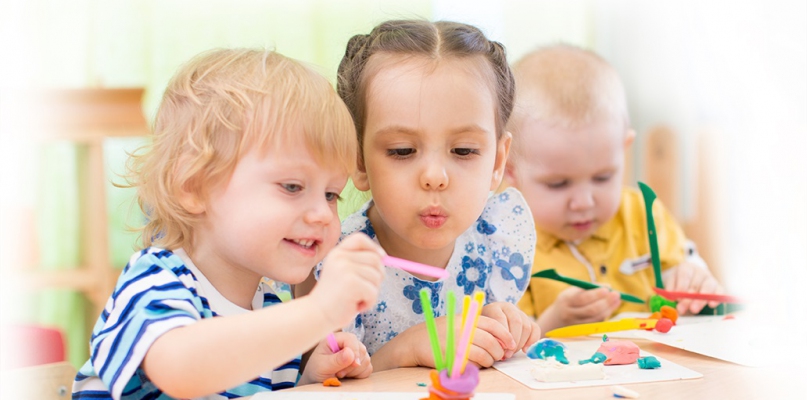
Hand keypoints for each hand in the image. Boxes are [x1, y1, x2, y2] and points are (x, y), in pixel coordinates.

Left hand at [299, 332, 371, 384]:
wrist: (317, 380)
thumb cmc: (316, 370)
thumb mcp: (322, 366)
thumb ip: (336, 360)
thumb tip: (350, 353)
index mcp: (335, 339)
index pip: (351, 339)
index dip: (354, 351)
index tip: (353, 364)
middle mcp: (346, 343)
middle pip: (361, 349)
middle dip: (352, 365)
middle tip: (338, 372)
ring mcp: (354, 352)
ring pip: (366, 359)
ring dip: (355, 371)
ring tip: (340, 374)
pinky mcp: (359, 362)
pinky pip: (368, 368)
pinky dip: (360, 374)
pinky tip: (348, 376)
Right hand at [310, 233, 385, 327]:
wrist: (317, 315)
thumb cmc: (334, 298)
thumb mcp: (343, 273)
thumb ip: (358, 263)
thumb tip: (384, 258)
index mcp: (337, 253)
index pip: (360, 238)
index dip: (374, 247)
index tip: (382, 258)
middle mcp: (340, 257)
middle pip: (375, 259)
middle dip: (377, 276)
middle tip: (365, 290)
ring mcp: (345, 268)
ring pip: (377, 276)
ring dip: (372, 292)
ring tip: (356, 299)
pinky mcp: (352, 283)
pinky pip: (374, 291)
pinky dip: (369, 302)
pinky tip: (355, 306)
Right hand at [372, 314, 514, 370]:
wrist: (415, 341)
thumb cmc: (439, 333)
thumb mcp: (457, 322)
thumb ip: (474, 325)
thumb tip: (498, 336)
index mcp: (466, 318)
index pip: (493, 324)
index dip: (505, 335)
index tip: (511, 343)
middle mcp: (463, 328)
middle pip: (491, 340)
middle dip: (500, 350)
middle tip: (501, 355)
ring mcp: (458, 342)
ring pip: (485, 352)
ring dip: (491, 359)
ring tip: (490, 360)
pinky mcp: (453, 356)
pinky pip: (475, 362)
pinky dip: (481, 365)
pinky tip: (479, 364)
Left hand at [480, 302, 540, 359]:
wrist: (488, 324)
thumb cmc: (483, 330)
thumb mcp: (481, 330)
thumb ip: (487, 335)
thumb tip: (496, 346)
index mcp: (494, 308)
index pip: (500, 318)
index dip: (502, 335)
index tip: (501, 349)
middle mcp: (508, 307)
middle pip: (516, 322)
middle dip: (513, 341)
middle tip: (507, 354)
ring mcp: (520, 313)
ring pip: (526, 326)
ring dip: (520, 343)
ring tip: (512, 353)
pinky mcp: (528, 320)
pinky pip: (535, 328)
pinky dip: (532, 340)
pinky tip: (525, 350)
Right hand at [537, 287, 619, 332]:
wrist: (555, 320)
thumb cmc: (567, 302)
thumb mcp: (571, 292)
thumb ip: (587, 288)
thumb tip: (608, 286)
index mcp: (566, 301)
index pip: (582, 298)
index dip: (596, 294)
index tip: (607, 289)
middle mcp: (570, 314)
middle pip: (590, 310)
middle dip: (606, 301)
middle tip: (616, 294)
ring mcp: (576, 325)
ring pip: (596, 318)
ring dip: (609, 308)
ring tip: (617, 300)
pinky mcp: (583, 331)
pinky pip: (597, 323)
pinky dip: (605, 314)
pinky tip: (611, 307)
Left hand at [662, 262, 723, 313]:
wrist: (691, 282)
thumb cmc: (679, 283)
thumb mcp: (672, 284)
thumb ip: (671, 291)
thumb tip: (673, 299)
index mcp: (686, 268)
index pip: (685, 275)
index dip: (681, 286)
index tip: (677, 297)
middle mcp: (699, 271)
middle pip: (695, 284)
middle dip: (688, 298)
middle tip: (682, 308)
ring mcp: (710, 279)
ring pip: (708, 288)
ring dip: (700, 300)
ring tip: (693, 309)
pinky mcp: (718, 287)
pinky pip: (720, 292)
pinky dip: (716, 298)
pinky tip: (711, 305)